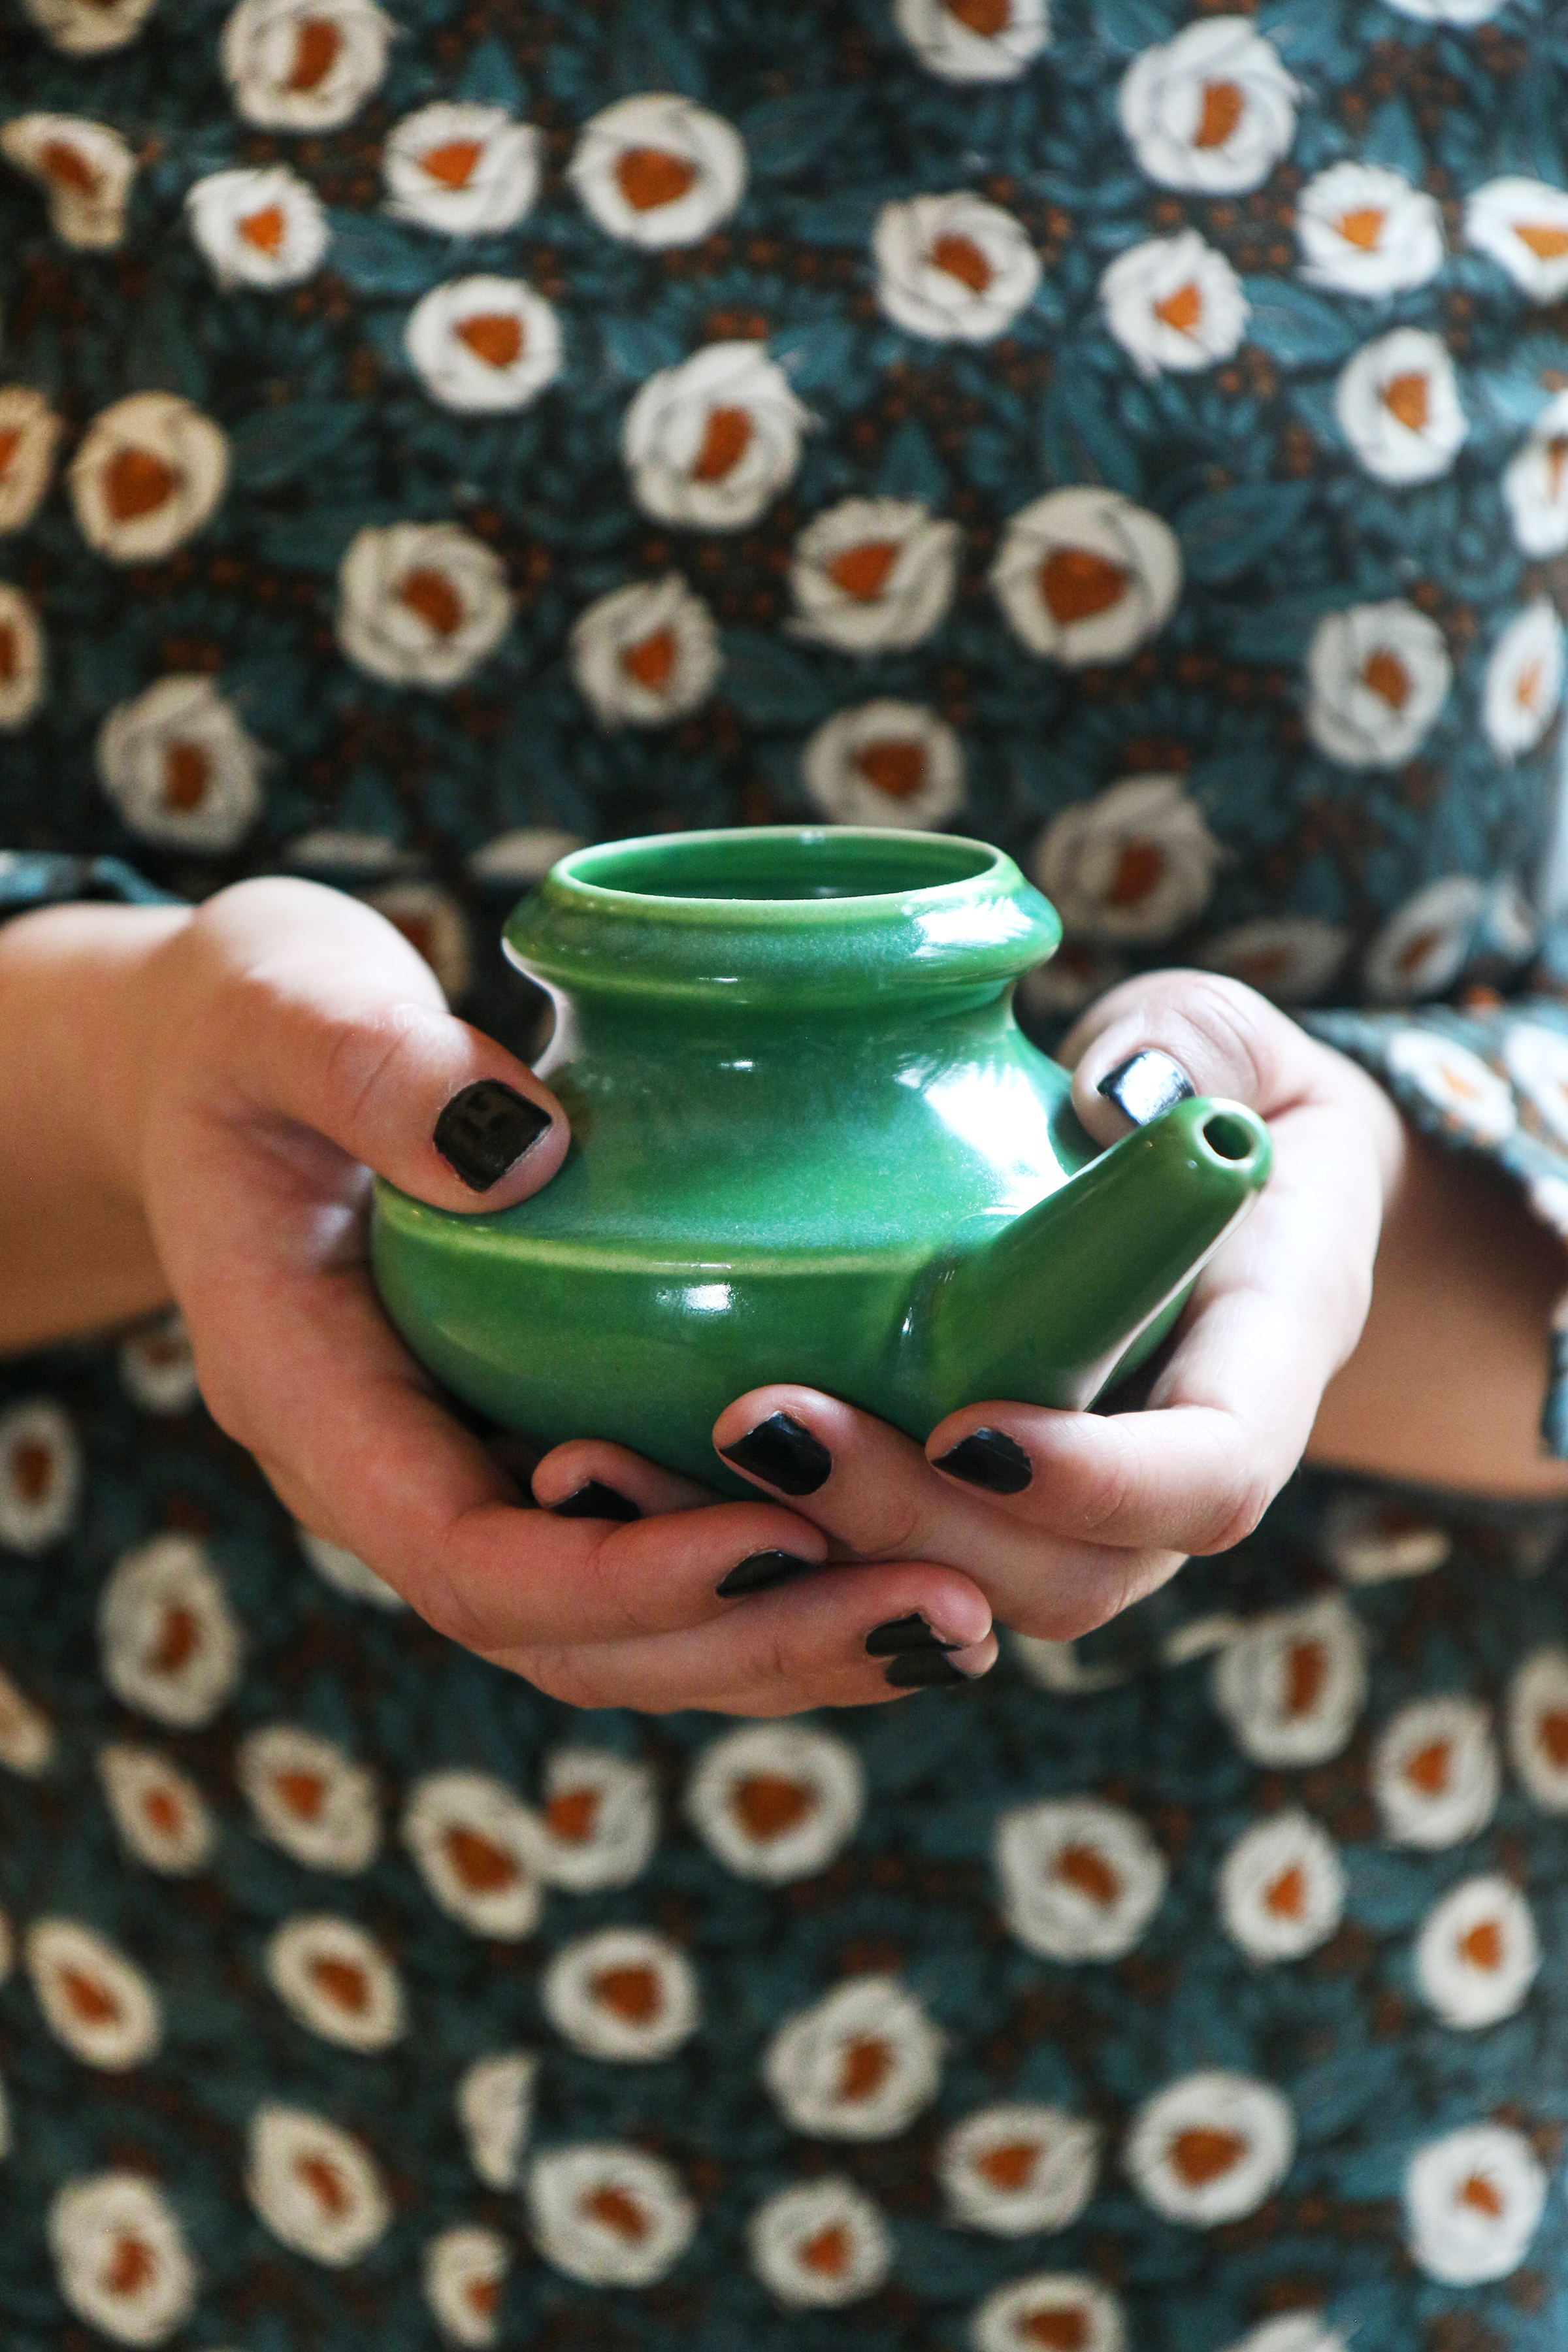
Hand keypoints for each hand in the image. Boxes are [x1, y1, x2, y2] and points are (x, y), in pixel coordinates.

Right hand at [109, 880, 994, 1711]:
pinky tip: (908, 1555)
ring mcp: (470, 1472)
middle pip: (569, 1640)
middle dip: (754, 1642)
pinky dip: (776, 1584)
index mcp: (313, 1399)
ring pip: (625, 1635)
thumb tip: (525, 1150)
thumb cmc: (247, 1030)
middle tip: (945, 1612)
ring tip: (961, 1618)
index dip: (624, 1578)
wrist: (228, 1066)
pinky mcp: (539, 1441)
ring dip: (789, 1644)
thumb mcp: (279, 1008)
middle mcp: (393, 1477)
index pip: (467, 1560)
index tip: (781, 1539)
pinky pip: (655, 1561)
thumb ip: (372, 1070)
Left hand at [543, 972, 1403, 1641]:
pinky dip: (772, 1550)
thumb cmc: (1220, 1092)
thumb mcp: (1230, 1039)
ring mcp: (1070, 1512)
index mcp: (1264, 1362)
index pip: (1211, 1477)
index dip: (1100, 1483)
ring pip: (960, 1598)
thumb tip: (1116, 1087)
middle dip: (909, 1527)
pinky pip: (885, 1569)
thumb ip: (1190, 1045)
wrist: (1221, 1191)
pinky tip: (631, 1485)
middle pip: (1067, 1577)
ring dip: (813, 1557)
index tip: (972, 1430)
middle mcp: (1170, 1474)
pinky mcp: (972, 1507)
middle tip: (759, 1428)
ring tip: (655, 1463)